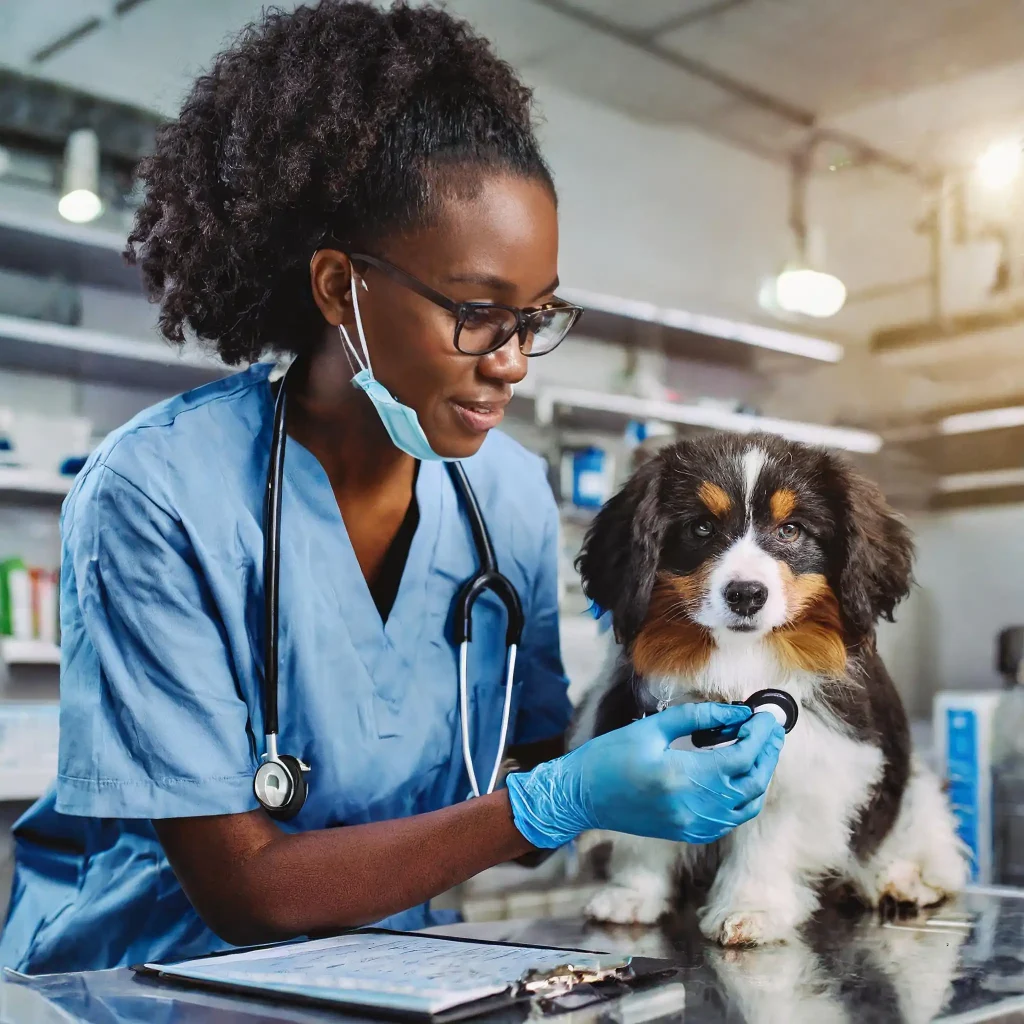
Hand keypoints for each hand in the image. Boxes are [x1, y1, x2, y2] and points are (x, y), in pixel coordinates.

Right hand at [506, 703, 783, 847]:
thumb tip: (735, 712)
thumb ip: (697, 718)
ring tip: (760, 748)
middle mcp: (693, 806)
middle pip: (752, 782)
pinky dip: (744, 797)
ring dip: (760, 776)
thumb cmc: (609, 757)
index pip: (742, 757)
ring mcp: (692, 825)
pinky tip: (739, 775)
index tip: (766, 715)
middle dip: (766, 753)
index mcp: (683, 777)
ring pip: (747, 804)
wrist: (581, 796)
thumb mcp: (651, 728)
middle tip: (769, 729)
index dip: (760, 735)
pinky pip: (730, 819)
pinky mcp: (688, 833)